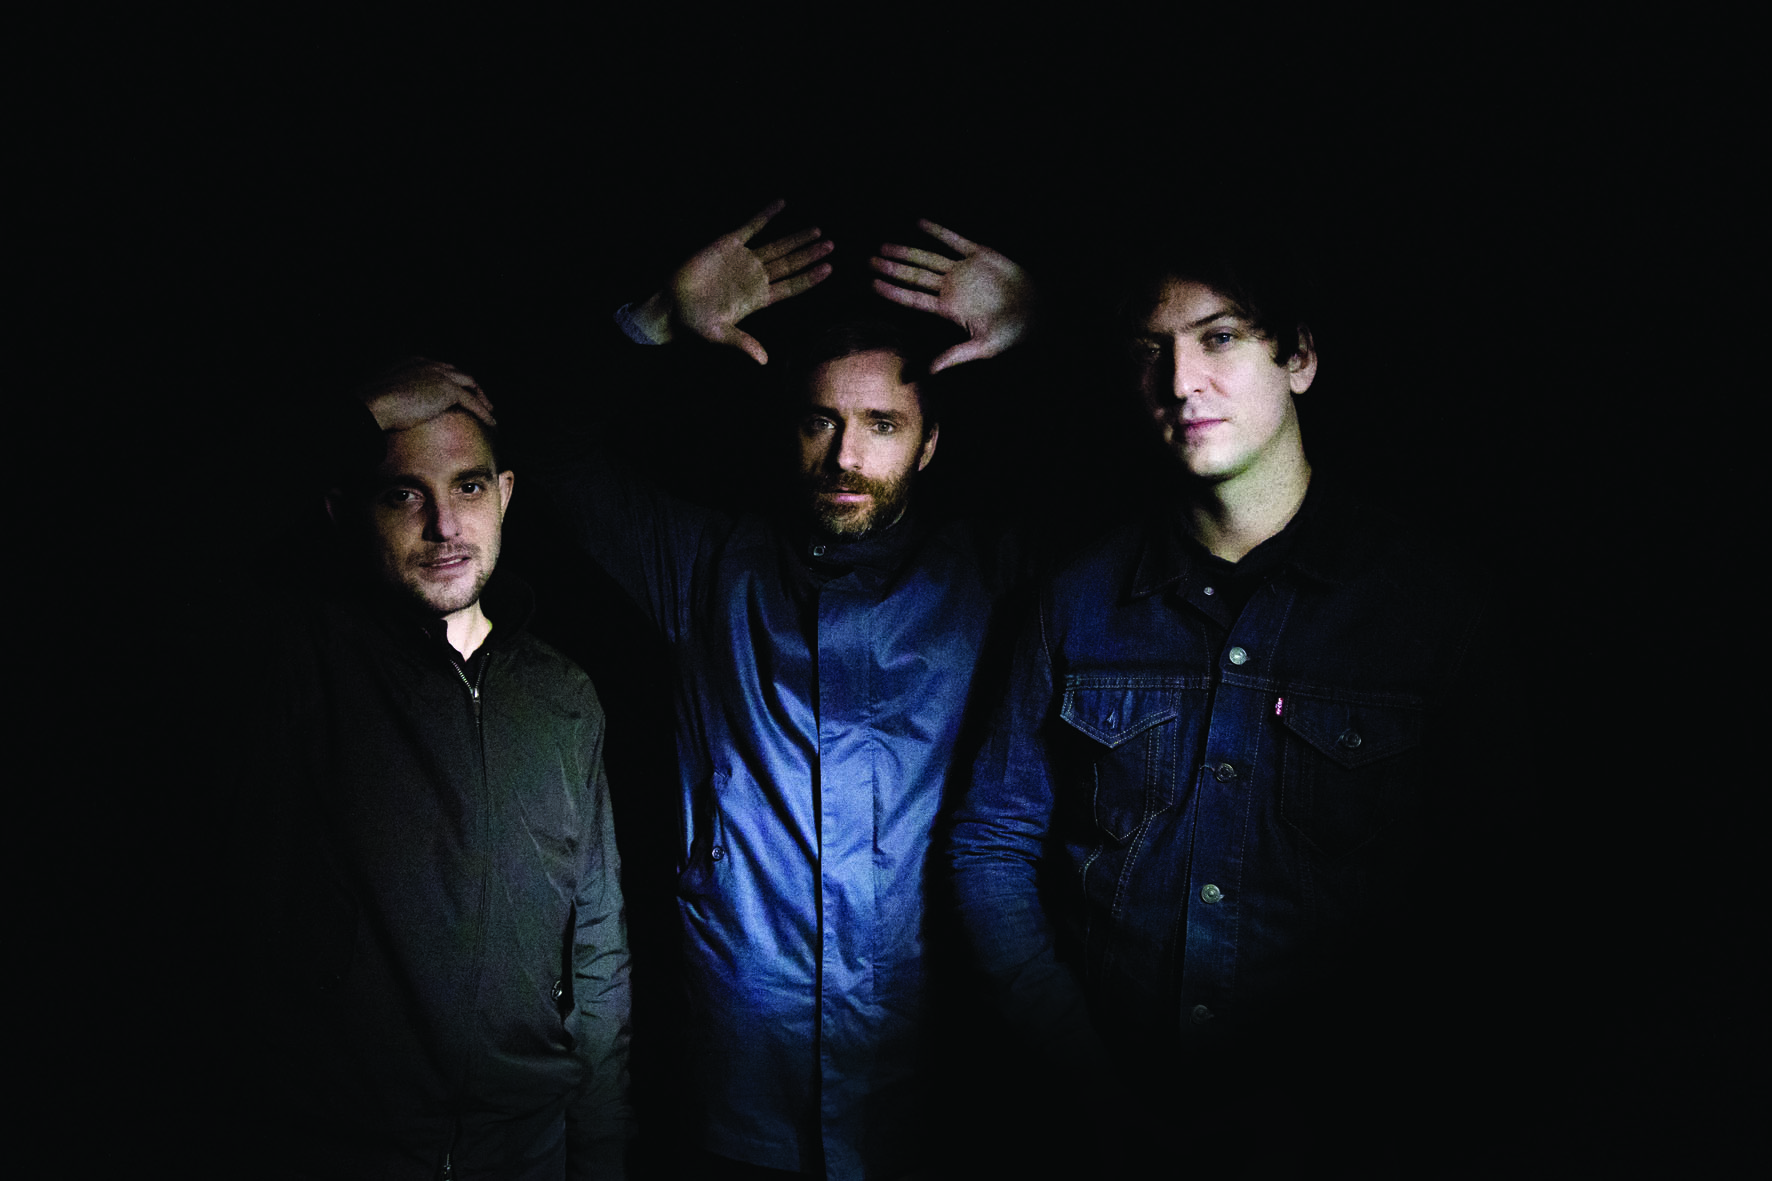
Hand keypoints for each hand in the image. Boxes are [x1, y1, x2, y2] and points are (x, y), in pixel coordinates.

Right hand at [357, 358, 495, 432]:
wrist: (372, 405)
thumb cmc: (372, 405)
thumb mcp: (384, 395)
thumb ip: (397, 397)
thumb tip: (398, 412)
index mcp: (414, 362)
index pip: (440, 370)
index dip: (451, 382)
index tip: (456, 394)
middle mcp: (429, 363)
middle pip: (458, 373)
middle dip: (470, 387)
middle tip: (478, 400)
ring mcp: (440, 374)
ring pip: (469, 384)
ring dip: (481, 398)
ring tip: (489, 412)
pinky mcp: (448, 389)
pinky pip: (472, 402)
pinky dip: (483, 412)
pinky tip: (491, 423)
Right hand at [668, 199, 834, 363]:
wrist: (672, 304)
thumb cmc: (695, 323)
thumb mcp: (719, 334)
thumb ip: (743, 343)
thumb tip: (764, 361)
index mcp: (758, 298)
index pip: (791, 287)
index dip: (810, 278)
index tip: (829, 269)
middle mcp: (756, 278)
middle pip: (790, 264)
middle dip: (810, 254)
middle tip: (831, 245)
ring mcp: (744, 260)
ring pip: (777, 246)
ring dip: (796, 238)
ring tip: (817, 231)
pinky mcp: (728, 244)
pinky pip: (751, 226)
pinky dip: (766, 215)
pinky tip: (781, 204)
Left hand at [871, 220, 1034, 371]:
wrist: (1040, 312)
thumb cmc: (1013, 333)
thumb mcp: (984, 348)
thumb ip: (955, 356)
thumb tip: (929, 371)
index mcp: (949, 309)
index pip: (913, 298)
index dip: (892, 291)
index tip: (871, 283)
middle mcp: (952, 288)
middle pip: (914, 276)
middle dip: (892, 267)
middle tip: (869, 259)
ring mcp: (965, 270)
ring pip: (929, 258)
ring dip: (907, 251)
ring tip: (885, 245)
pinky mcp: (981, 254)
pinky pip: (955, 240)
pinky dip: (938, 231)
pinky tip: (920, 222)